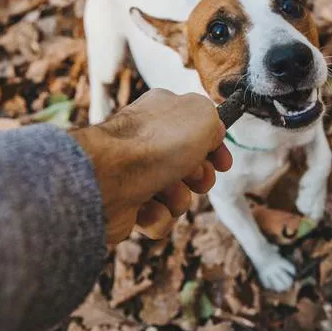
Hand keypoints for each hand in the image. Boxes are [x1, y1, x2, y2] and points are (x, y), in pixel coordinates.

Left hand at [73, 89, 232, 243]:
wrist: (109, 178)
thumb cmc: (155, 144)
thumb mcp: (203, 116)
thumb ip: (215, 121)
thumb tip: (212, 138)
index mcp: (162, 112)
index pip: (197, 131)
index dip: (215, 149)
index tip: (222, 162)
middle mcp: (147, 141)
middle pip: (191, 167)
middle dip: (198, 177)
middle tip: (192, 176)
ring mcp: (135, 173)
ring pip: (177, 196)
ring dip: (178, 198)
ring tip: (164, 191)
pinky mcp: (127, 205)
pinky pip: (159, 217)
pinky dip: (157, 216)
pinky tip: (146, 206)